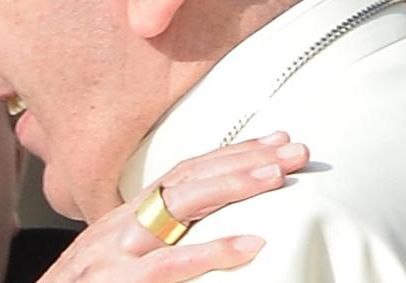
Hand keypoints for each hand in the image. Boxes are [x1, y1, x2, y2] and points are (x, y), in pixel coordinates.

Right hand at [38, 131, 308, 281]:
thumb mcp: (111, 261)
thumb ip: (148, 244)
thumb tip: (189, 233)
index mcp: (122, 219)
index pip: (181, 174)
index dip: (227, 155)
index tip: (272, 142)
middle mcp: (119, 226)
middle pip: (186, 179)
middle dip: (242, 159)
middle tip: (294, 149)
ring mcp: (117, 252)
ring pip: (180, 207)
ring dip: (232, 187)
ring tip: (277, 177)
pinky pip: (172, 265)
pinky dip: (212, 252)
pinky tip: (251, 245)